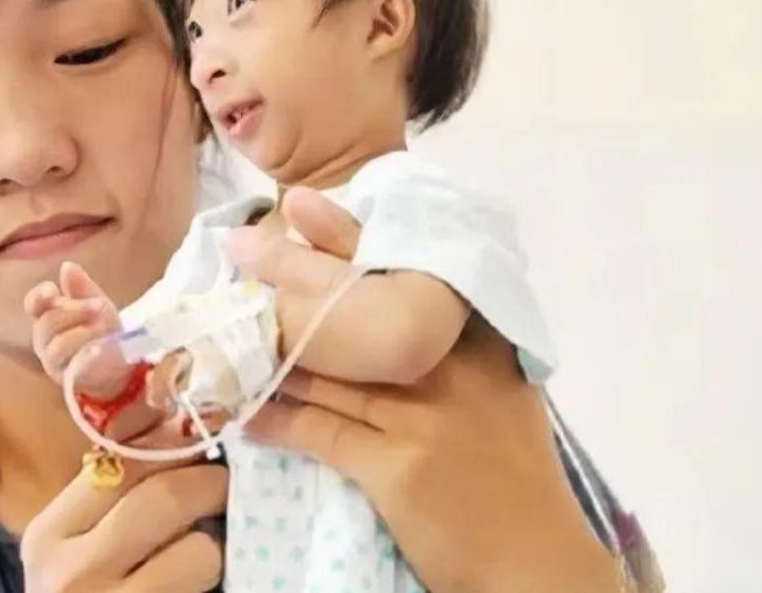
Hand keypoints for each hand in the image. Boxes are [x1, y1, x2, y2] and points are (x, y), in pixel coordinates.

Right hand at [20, 424, 225, 591]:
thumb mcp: (74, 548)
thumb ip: (109, 498)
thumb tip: (175, 428)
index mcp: (47, 535)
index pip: (120, 462)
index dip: (170, 444)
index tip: (197, 440)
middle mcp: (70, 573)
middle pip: (165, 497)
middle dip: (209, 484)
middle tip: (223, 484)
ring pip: (200, 551)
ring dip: (214, 546)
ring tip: (202, 550)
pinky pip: (206, 591)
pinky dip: (213, 582)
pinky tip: (194, 586)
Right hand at [25, 261, 126, 393]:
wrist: (119, 363)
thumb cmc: (102, 330)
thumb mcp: (96, 303)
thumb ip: (81, 287)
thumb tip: (67, 265)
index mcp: (48, 315)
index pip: (33, 304)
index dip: (39, 296)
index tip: (52, 290)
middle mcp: (44, 338)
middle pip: (47, 322)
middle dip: (74, 310)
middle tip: (100, 305)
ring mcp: (53, 360)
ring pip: (55, 345)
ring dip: (81, 332)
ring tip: (102, 327)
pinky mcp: (66, 378)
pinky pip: (71, 366)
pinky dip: (85, 355)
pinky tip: (98, 347)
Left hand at [229, 187, 624, 592]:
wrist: (534, 560)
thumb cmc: (514, 479)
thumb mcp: (500, 398)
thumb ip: (457, 356)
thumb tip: (388, 325)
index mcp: (476, 344)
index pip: (405, 277)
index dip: (349, 236)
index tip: (303, 204)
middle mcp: (448, 367)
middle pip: (354, 313)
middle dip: (290, 278)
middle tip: (240, 245)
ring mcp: (422, 413)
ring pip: (327, 370)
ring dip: (272, 354)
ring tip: (227, 332)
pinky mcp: (396, 463)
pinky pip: (320, 432)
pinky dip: (279, 422)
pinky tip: (247, 413)